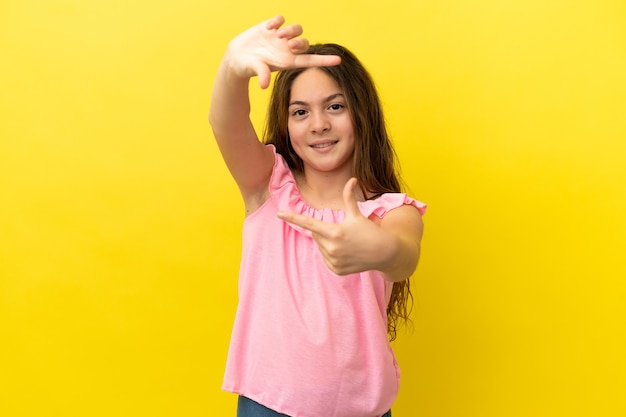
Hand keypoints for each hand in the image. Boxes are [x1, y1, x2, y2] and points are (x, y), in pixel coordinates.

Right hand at [225, 15, 340, 87]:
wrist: (236, 57)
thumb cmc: (247, 67)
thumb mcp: (254, 70)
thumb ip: (262, 74)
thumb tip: (263, 84)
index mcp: (287, 61)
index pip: (310, 60)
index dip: (324, 60)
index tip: (338, 61)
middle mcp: (286, 49)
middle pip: (304, 43)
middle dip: (299, 42)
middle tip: (288, 43)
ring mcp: (279, 37)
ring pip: (296, 29)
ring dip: (290, 30)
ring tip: (278, 35)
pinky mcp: (270, 27)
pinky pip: (281, 19)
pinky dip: (277, 21)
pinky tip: (268, 28)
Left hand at [278, 178, 393, 274]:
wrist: (384, 253)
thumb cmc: (370, 231)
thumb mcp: (357, 214)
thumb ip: (349, 198)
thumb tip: (352, 179)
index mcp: (334, 232)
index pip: (308, 223)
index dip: (292, 217)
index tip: (279, 213)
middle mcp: (331, 248)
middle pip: (316, 235)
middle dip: (324, 231)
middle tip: (341, 231)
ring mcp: (333, 261)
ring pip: (320, 247)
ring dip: (327, 243)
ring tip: (346, 243)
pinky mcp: (336, 270)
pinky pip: (326, 259)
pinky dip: (332, 255)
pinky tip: (346, 253)